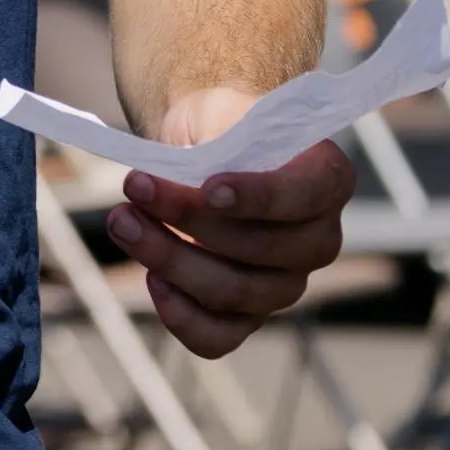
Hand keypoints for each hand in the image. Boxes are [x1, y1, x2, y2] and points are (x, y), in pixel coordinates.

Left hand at [101, 117, 353, 359]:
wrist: (204, 147)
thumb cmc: (218, 127)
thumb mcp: (219, 111)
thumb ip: (214, 139)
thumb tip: (186, 181)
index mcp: (328, 180)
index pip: (305, 195)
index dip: (259, 197)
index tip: (209, 188)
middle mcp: (319, 239)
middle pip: (261, 248)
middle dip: (188, 219)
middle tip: (134, 185)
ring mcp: (286, 283)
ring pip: (234, 293)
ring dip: (169, 258)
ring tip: (122, 220)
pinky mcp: (249, 315)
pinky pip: (220, 338)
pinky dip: (183, 316)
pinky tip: (153, 280)